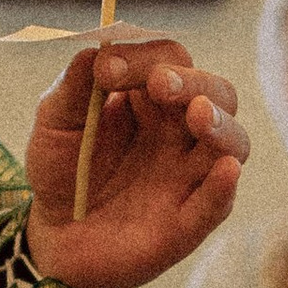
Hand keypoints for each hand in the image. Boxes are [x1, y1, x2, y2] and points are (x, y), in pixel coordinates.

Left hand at [24, 42, 249, 287]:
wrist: (55, 236)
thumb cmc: (61, 171)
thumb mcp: (54, 122)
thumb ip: (74, 86)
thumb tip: (97, 51)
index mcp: (153, 99)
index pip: (170, 60)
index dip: (144, 58)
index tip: (106, 69)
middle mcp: (181, 132)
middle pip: (216, 93)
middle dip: (192, 83)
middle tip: (159, 83)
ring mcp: (189, 177)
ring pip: (232, 143)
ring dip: (221, 125)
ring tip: (199, 115)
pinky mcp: (187, 223)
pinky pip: (217, 204)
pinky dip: (223, 187)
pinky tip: (225, 170)